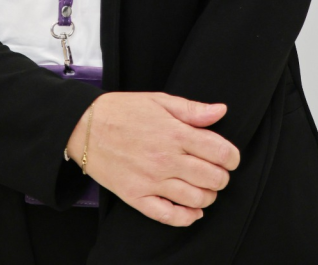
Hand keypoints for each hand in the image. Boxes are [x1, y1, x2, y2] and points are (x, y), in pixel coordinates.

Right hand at [66, 91, 239, 226]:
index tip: (230, 157)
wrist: (84, 127)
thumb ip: (191, 109)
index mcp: (174, 132)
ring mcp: (152, 181)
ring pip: (196, 198)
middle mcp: (166, 159)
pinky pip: (169, 216)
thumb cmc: (122, 110)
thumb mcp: (158, 101)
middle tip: (217, 171)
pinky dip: (187, 217)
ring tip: (204, 187)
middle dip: (222, 176)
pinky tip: (193, 211)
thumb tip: (220, 111)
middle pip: (212, 177)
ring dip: (208, 195)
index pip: (219, 151)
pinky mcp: (137, 197)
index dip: (232, 156)